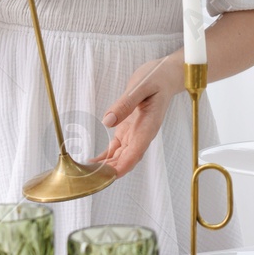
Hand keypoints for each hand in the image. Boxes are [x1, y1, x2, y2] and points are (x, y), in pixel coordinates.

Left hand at [97, 53, 181, 175]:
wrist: (165, 76)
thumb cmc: (157, 78)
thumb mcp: (141, 86)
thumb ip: (125, 103)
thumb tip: (108, 120)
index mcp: (148, 126)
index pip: (135, 153)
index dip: (121, 167)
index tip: (107, 177)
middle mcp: (142, 134)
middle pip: (127, 159)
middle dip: (110, 171)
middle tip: (90, 178)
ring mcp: (135, 133)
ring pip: (121, 156)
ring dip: (107, 166)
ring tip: (88, 174)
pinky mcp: (128, 129)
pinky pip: (116, 147)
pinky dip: (106, 156)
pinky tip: (94, 162)